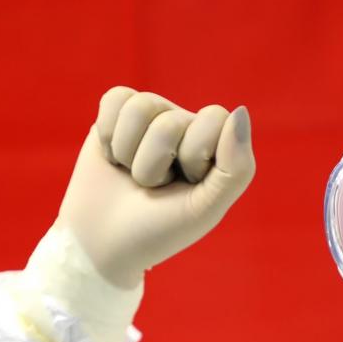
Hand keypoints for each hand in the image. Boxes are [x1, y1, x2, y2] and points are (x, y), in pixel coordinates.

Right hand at [53, 86, 255, 288]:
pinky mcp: (117, 111)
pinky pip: (115, 98)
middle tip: (151, 186)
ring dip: (128, 152)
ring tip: (131, 173)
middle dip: (152, 165)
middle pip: (170, 122)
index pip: (213, 118)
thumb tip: (239, 112)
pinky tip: (112, 156)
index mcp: (214, 144)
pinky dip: (107, 135)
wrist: (102, 243)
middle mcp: (184, 124)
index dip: (194, 155)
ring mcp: (151, 115)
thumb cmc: (158, 229)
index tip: (186, 182)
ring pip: (140, 108)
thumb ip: (237, 167)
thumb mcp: (205, 209)